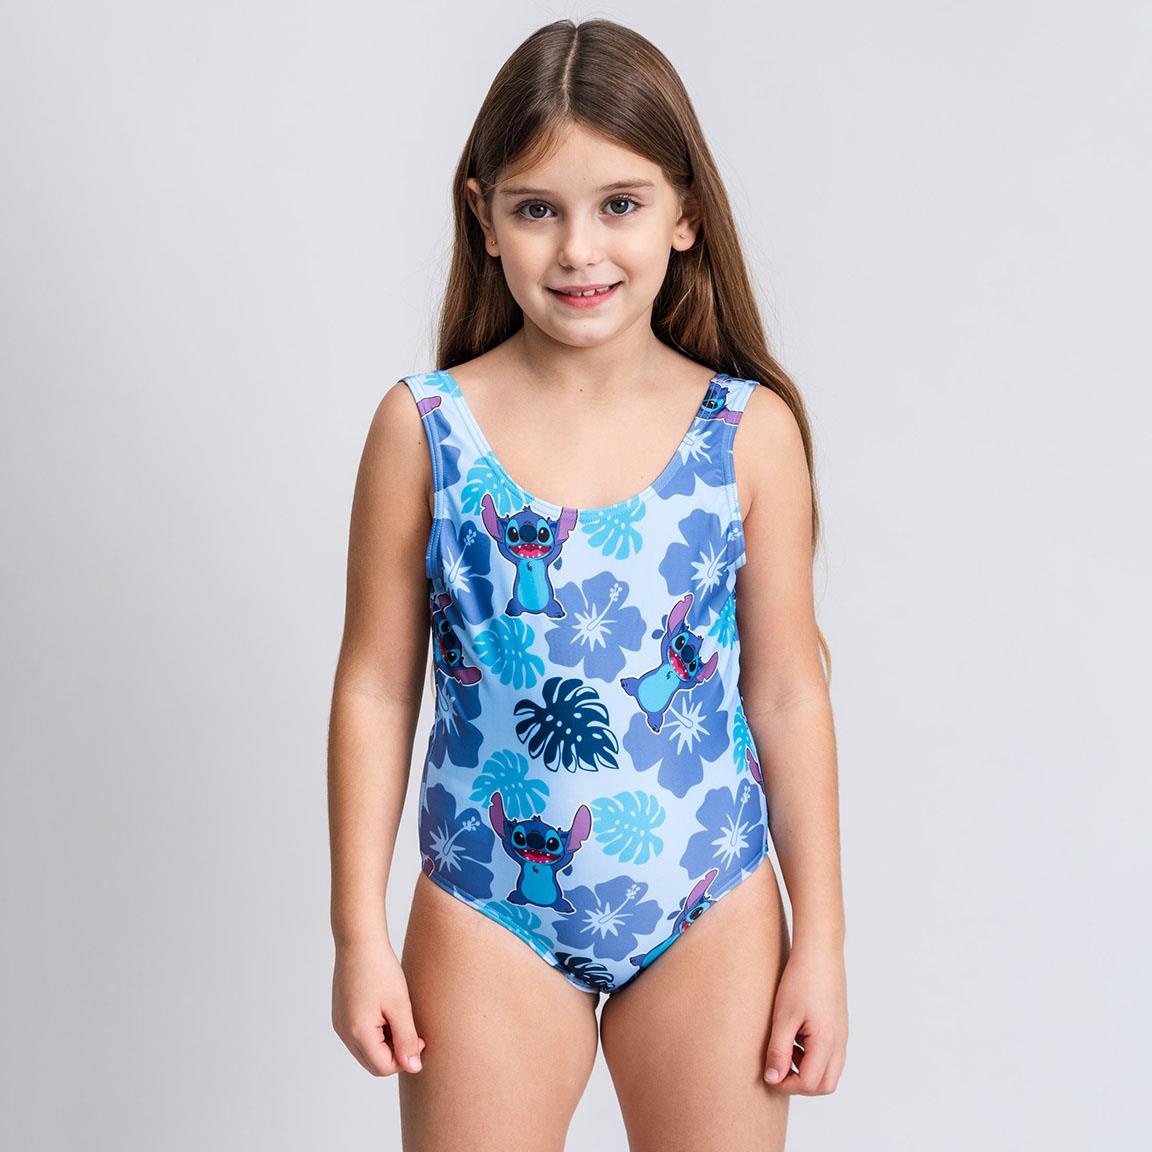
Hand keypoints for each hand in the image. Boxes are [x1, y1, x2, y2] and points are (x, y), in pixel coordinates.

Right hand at [332, 934, 426, 1076]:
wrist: (359, 941)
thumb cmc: (380, 969)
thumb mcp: (400, 1005)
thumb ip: (407, 1039)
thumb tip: (413, 1068)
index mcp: (358, 1033)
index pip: (384, 1067)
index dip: (405, 1059)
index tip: (420, 1038)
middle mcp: (344, 1034)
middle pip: (374, 1063)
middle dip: (396, 1054)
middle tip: (413, 1030)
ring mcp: (340, 1025)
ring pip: (367, 1051)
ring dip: (386, 1043)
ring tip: (400, 1017)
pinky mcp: (341, 1015)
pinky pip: (360, 1036)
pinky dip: (376, 1033)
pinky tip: (387, 1011)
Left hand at [763, 942, 847, 1093]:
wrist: (819, 950)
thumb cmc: (801, 979)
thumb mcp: (783, 1017)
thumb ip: (778, 1051)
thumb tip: (773, 1078)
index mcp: (827, 1043)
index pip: (809, 1084)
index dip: (786, 1084)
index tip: (768, 1073)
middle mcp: (839, 1043)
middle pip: (825, 1084)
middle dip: (800, 1083)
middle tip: (778, 1067)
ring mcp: (842, 1034)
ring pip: (829, 1070)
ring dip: (807, 1069)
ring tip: (785, 1047)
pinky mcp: (839, 1024)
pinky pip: (830, 1054)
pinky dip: (813, 1055)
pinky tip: (795, 1035)